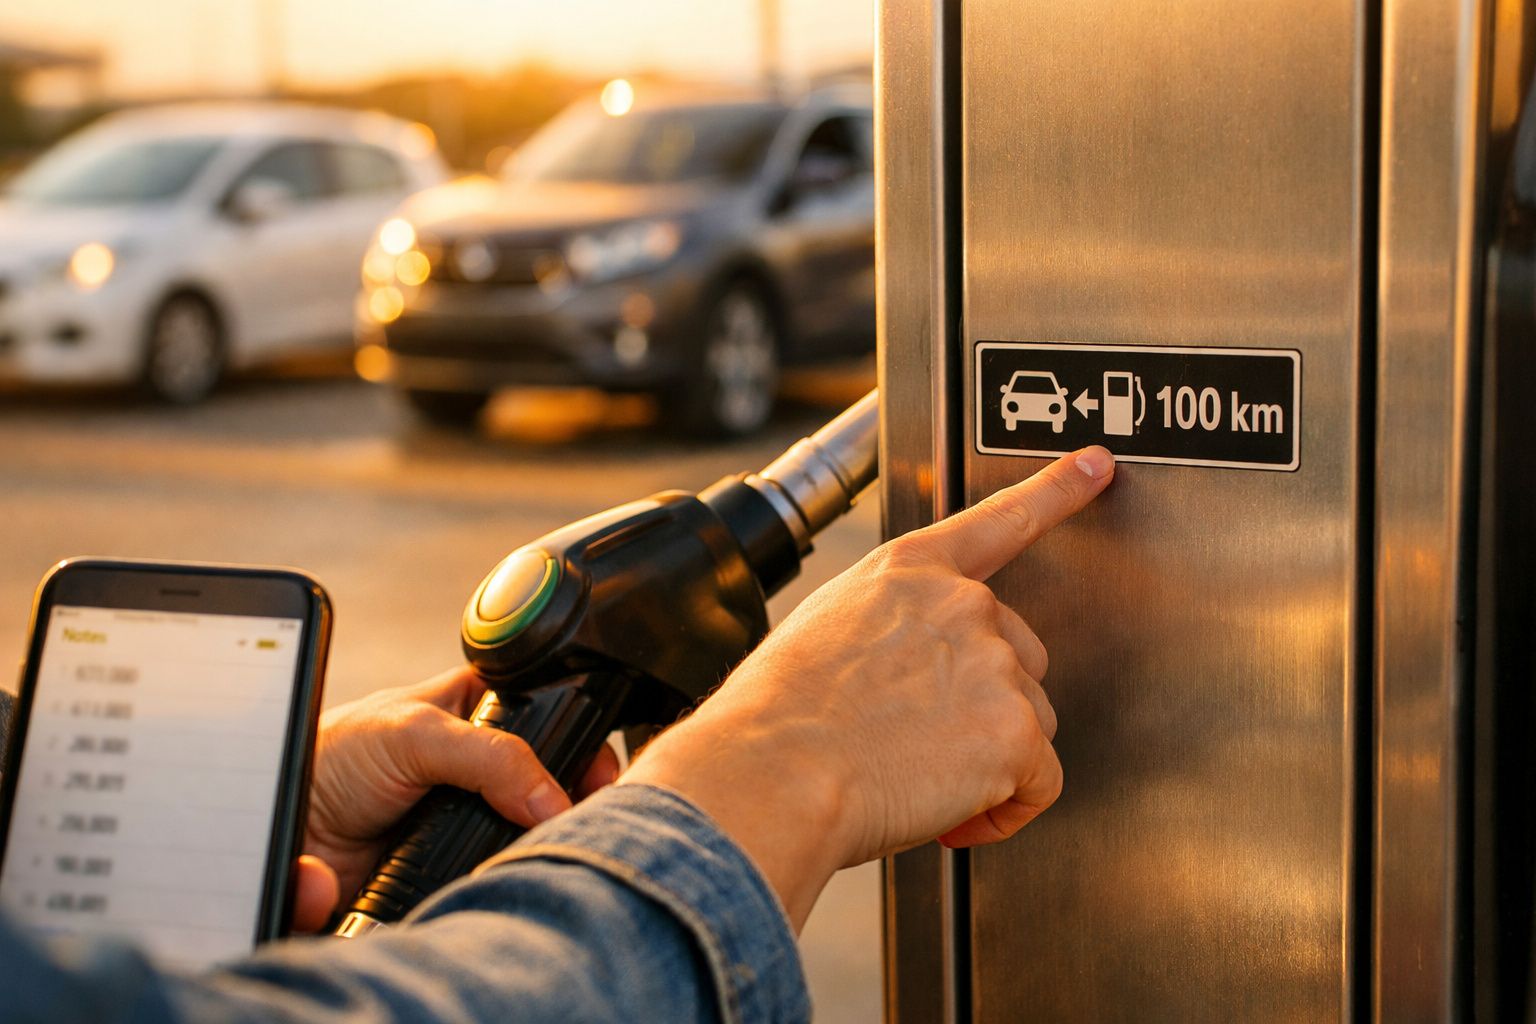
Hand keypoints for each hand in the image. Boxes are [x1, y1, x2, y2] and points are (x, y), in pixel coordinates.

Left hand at [288, 666, 620, 930]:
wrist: (280, 833)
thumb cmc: (330, 756)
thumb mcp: (415, 732)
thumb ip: (491, 755)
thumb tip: (550, 799)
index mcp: (479, 709)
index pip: (554, 716)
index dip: (583, 742)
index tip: (603, 772)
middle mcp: (481, 764)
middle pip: (551, 783)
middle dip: (565, 803)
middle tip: (577, 816)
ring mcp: (471, 817)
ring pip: (530, 836)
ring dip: (532, 846)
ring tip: (539, 850)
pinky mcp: (453, 867)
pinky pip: (495, 878)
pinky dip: (496, 880)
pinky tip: (490, 875)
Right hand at [622, 447, 1113, 928]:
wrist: (774, 770)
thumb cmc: (778, 718)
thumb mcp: (825, 631)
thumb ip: (891, 630)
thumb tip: (908, 676)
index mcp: (909, 570)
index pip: (999, 520)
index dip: (1056, 490)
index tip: (1095, 465)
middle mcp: (961, 605)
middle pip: (1020, 657)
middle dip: (985, 706)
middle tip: (918, 743)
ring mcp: (994, 664)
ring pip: (1028, 725)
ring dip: (987, 760)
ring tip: (913, 777)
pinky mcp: (1015, 731)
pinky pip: (1038, 784)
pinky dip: (1005, 809)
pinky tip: (951, 812)